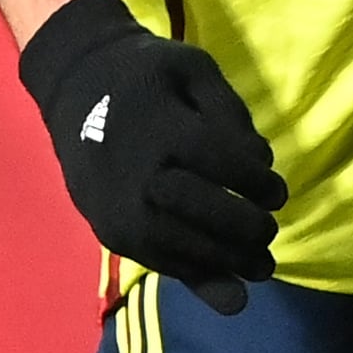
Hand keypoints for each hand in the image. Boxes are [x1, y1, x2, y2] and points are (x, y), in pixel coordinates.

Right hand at [18, 0, 284, 313]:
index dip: (260, 183)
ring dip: (230, 262)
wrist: (74, 91)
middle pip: (205, 212)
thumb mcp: (193, 69)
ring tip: (261, 265)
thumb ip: (231, 112)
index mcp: (163, 128)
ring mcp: (122, 211)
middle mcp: (140, 176)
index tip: (277, 193)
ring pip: (184, 248)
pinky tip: (231, 283)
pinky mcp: (112, 235)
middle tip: (268, 229)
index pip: (225, 164)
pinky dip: (199, 277)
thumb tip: (261, 161)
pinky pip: (161, 264)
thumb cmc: (145, 76)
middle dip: (248, 228)